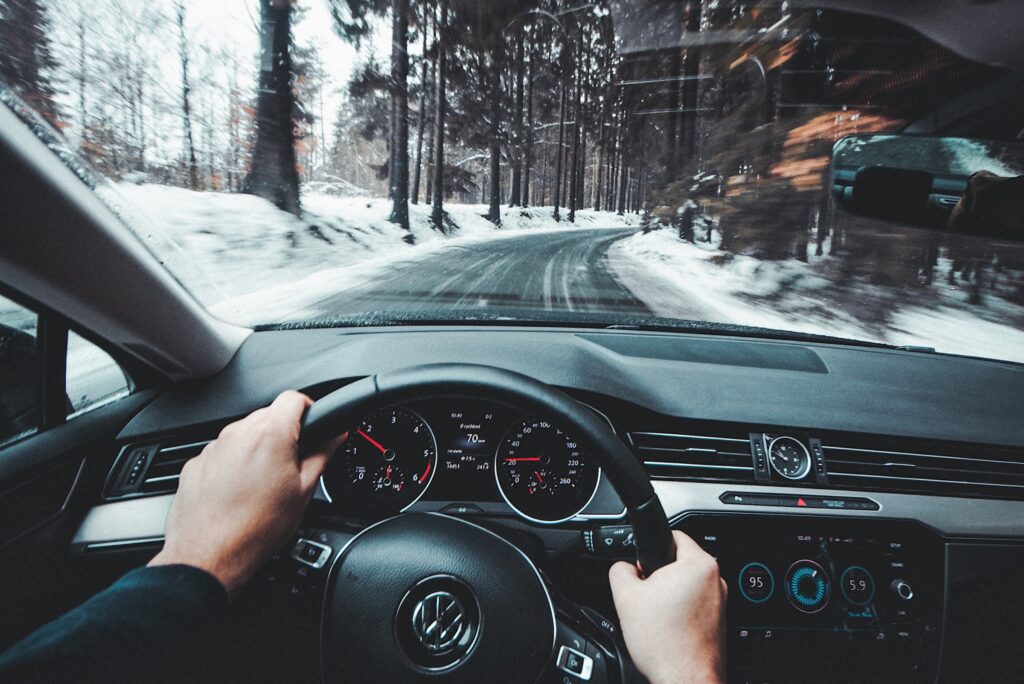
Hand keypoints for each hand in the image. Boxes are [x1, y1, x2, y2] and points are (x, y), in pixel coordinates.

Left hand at [149, 391, 342, 597]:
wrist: (210, 555)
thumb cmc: (256, 528)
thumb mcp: (303, 491)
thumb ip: (322, 456)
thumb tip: (334, 438)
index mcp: (270, 434)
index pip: (294, 398)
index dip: (309, 409)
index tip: (313, 426)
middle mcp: (238, 433)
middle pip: (268, 416)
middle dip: (284, 434)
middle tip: (293, 465)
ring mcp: (214, 447)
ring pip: (245, 435)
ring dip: (258, 450)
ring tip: (265, 485)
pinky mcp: (196, 464)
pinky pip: (223, 453)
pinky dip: (234, 465)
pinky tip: (241, 493)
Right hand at [608, 531, 726, 683]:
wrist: (685, 681)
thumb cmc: (665, 644)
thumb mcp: (625, 596)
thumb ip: (619, 569)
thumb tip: (623, 567)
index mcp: (699, 564)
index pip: (672, 534)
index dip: (649, 548)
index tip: (642, 565)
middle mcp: (716, 580)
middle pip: (679, 562)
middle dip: (658, 575)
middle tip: (645, 596)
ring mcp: (720, 602)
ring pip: (685, 585)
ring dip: (669, 595)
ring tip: (656, 616)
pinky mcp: (718, 621)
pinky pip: (694, 604)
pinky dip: (679, 611)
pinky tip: (667, 629)